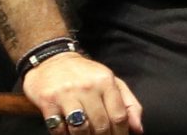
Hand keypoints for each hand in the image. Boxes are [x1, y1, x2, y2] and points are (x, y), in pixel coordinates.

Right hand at [24, 52, 143, 133]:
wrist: (52, 60)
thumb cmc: (86, 75)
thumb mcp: (111, 82)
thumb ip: (129, 104)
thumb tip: (138, 129)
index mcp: (106, 81)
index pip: (119, 116)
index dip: (121, 134)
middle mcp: (88, 86)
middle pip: (101, 125)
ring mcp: (67, 93)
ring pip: (81, 129)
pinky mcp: (48, 101)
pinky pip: (59, 129)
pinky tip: (68, 131)